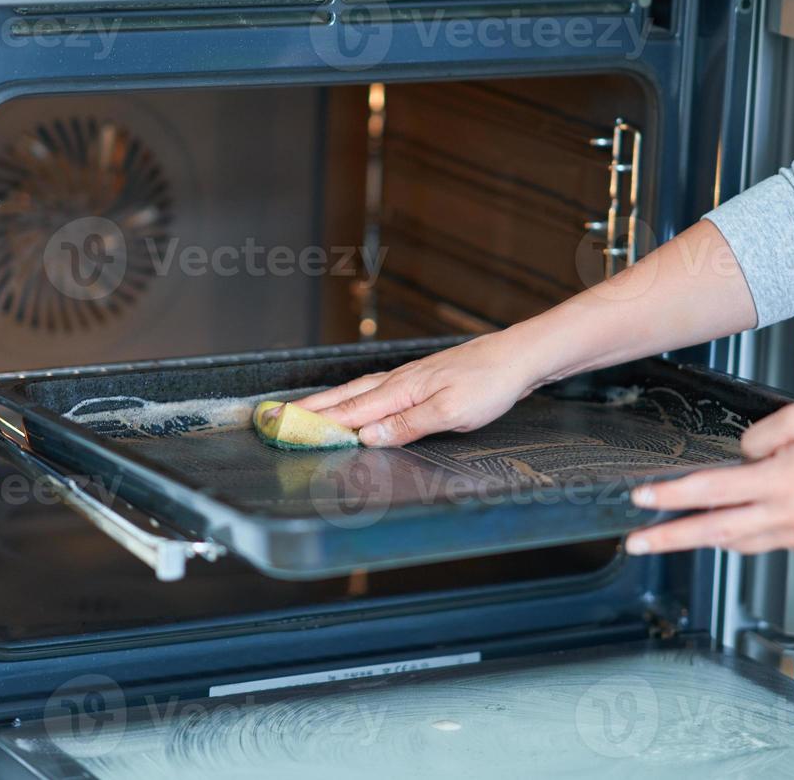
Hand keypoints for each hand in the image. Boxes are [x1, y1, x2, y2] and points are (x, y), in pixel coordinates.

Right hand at [296, 332, 544, 445]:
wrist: (517, 357)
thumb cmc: (489, 383)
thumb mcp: (450, 413)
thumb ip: (407, 425)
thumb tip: (366, 437)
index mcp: (401, 391)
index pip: (350, 411)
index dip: (316, 422)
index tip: (284, 427)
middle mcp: (399, 382)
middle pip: (345, 397)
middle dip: (310, 409)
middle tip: (276, 416)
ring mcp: (409, 378)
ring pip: (358, 391)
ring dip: (329, 402)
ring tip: (304, 409)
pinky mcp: (421, 379)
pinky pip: (376, 390)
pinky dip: (354, 396)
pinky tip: (355, 399)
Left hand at [624, 403, 793, 560]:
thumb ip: (763, 434)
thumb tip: (741, 453)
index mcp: (779, 481)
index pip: (711, 490)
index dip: (671, 496)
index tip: (642, 498)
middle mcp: (785, 515)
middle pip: (713, 530)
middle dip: (668, 538)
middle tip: (635, 542)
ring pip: (740, 542)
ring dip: (708, 536)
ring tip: (677, 533)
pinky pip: (772, 542)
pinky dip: (756, 532)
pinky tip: (752, 519)